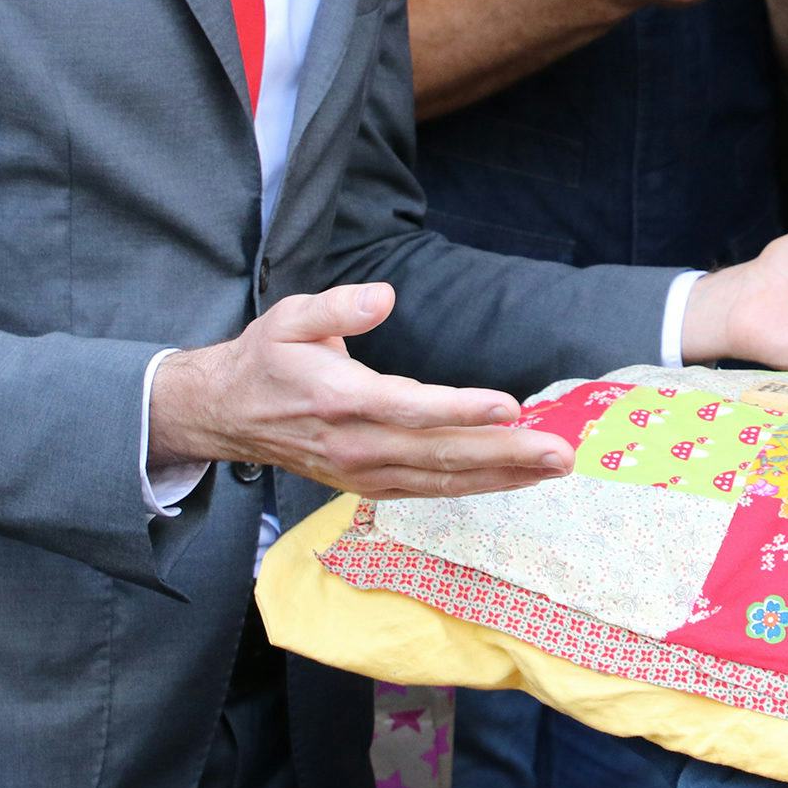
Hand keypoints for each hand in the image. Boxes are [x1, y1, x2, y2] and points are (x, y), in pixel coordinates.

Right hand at [148, 284, 574, 498]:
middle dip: (506, 454)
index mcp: (341, 400)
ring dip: (504, 476)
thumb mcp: (289, 317)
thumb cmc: (266, 359)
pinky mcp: (372, 486)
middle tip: (560, 451)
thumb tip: (381, 297)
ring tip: (554, 467)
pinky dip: (478, 485)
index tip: (510, 408)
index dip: (461, 410)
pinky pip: (432, 490)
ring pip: (444, 480)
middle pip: (441, 454)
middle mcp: (357, 445)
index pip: (411, 409)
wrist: (227, 414)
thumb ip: (336, 307)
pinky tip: (516, 478)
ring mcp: (366, 473)